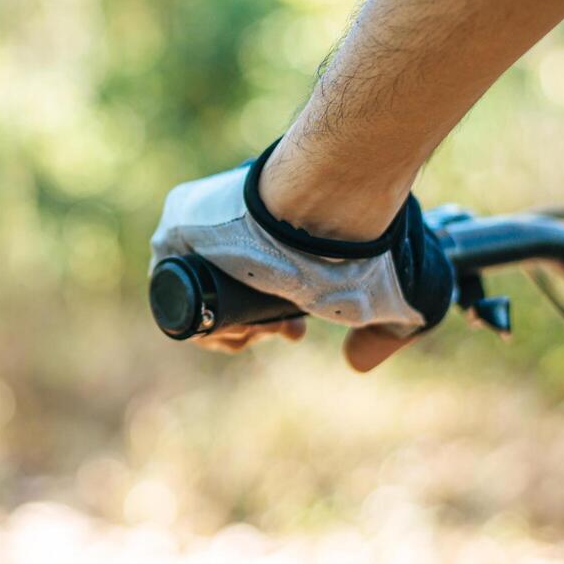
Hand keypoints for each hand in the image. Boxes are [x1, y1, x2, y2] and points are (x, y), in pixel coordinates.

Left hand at [148, 142, 453, 365]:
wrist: (335, 200)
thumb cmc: (369, 238)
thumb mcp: (390, 293)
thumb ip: (385, 332)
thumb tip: (356, 363)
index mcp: (268, 233)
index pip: (252, 291)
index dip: (273, 321)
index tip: (299, 330)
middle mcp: (230, 227)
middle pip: (225, 302)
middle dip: (259, 329)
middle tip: (289, 330)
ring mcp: (199, 225)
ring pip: (200, 303)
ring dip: (236, 332)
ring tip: (273, 326)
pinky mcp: (176, 223)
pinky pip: (172, 289)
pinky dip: (197, 320)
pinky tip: (235, 327)